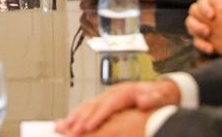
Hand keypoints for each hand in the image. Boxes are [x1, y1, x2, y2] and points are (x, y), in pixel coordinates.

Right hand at [55, 80, 178, 134]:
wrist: (157, 90)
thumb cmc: (157, 97)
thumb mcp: (158, 97)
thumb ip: (151, 99)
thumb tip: (145, 101)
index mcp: (124, 93)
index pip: (107, 106)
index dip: (96, 117)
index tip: (88, 127)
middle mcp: (112, 94)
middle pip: (92, 107)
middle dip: (80, 120)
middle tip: (70, 131)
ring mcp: (106, 96)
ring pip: (86, 106)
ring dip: (74, 117)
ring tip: (62, 127)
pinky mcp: (103, 101)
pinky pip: (86, 107)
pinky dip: (76, 115)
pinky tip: (68, 123)